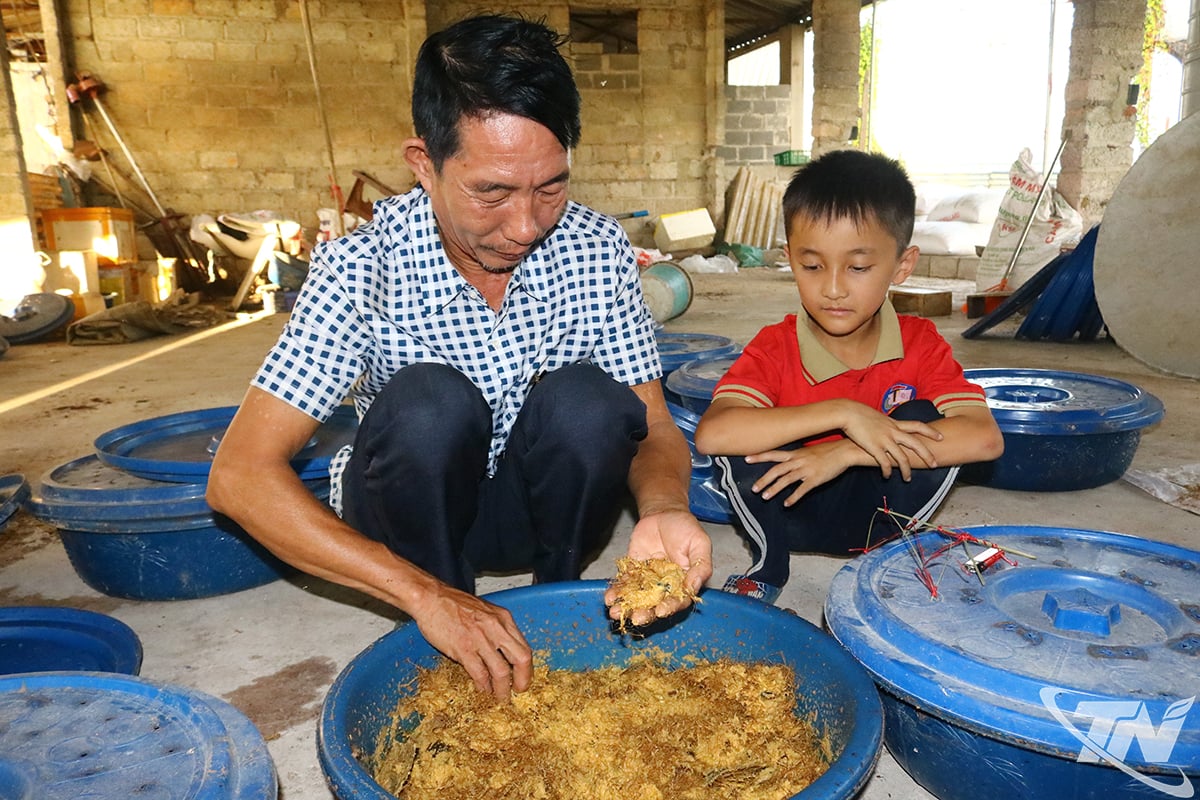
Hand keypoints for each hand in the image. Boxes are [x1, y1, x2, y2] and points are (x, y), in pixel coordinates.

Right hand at [409, 583, 532, 699]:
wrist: (431, 598)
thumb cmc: (453, 603)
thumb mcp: (485, 610)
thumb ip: (496, 628)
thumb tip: (503, 649)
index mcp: (503, 618)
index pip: (525, 647)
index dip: (527, 667)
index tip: (523, 678)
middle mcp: (496, 628)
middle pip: (521, 659)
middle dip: (522, 680)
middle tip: (518, 691)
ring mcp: (481, 639)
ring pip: (502, 672)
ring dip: (502, 689)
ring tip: (500, 698)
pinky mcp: (464, 649)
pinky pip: (480, 674)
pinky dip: (484, 686)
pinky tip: (483, 691)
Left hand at [605, 509, 711, 625]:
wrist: (664, 512)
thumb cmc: (685, 528)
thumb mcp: (700, 544)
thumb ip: (701, 565)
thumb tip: (695, 586)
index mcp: (684, 583)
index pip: (677, 600)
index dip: (669, 607)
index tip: (661, 611)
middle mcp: (664, 585)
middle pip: (655, 604)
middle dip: (645, 613)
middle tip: (636, 618)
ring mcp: (647, 579)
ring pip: (637, 597)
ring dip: (626, 607)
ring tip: (616, 613)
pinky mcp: (632, 570)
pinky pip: (624, 583)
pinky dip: (616, 591)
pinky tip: (610, 598)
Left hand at [746, 439, 852, 504]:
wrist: (844, 451)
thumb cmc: (827, 450)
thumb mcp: (808, 450)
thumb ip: (796, 456)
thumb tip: (785, 462)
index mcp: (795, 453)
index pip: (773, 454)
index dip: (759, 456)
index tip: (746, 459)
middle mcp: (798, 460)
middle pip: (776, 470)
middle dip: (763, 480)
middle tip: (753, 489)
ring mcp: (806, 469)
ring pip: (786, 480)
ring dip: (774, 489)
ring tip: (765, 497)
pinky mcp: (816, 479)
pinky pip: (802, 489)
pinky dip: (794, 497)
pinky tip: (787, 504)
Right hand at [837, 401, 941, 479]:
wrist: (848, 412)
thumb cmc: (859, 414)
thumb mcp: (877, 416)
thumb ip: (886, 424)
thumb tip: (889, 427)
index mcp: (894, 423)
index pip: (918, 426)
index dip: (931, 432)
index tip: (941, 437)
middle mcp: (893, 431)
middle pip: (915, 444)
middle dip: (927, 455)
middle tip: (934, 464)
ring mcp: (884, 440)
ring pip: (902, 458)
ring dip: (906, 470)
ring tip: (908, 479)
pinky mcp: (874, 447)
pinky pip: (885, 463)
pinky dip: (888, 471)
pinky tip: (887, 476)